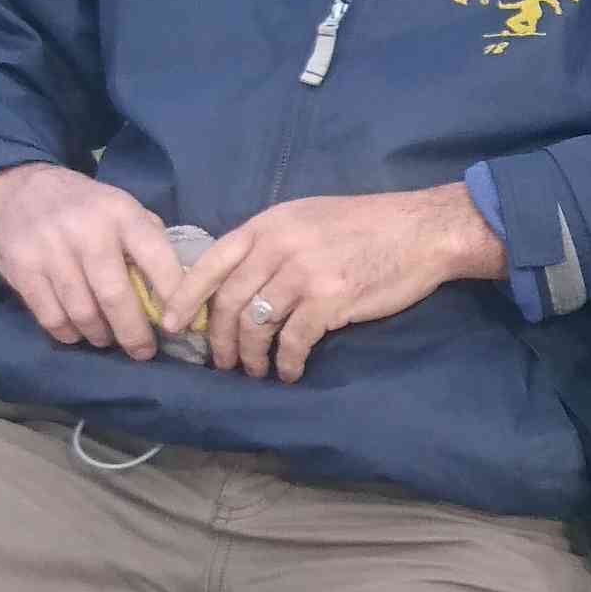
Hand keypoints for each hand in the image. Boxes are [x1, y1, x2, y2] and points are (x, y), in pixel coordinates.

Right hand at [0, 160, 187, 359]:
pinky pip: (51, 317)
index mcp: (122, 214)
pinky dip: (68, 333)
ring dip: (100, 335)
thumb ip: (149, 243)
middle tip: (143, 352)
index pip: (156, 257)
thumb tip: (179, 292)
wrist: (22, 190)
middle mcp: (87, 230)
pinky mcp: (22, 268)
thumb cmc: (87, 209)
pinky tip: (77, 331)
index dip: (173, 296)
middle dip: (134, 333)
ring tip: (107, 339)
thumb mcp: (124, 209)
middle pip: (115, 296)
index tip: (181, 325)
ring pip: (82, 312)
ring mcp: (51, 249)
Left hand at [178, 185, 504, 380]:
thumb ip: (271, 243)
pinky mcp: (330, 299)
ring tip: (256, 371)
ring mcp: (303, 272)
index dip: (183, 296)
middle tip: (223, 363)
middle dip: (218, 340)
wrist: (421, 230)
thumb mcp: (307, 219)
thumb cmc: (365, 226)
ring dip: (250, 357)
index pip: (210, 261)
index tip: (170, 325)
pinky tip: (290, 372)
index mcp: (268, 224)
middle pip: (228, 302)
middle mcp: (278, 245)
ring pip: (255, 325)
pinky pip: (292, 341)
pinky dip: (285, 363)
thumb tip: (237, 282)